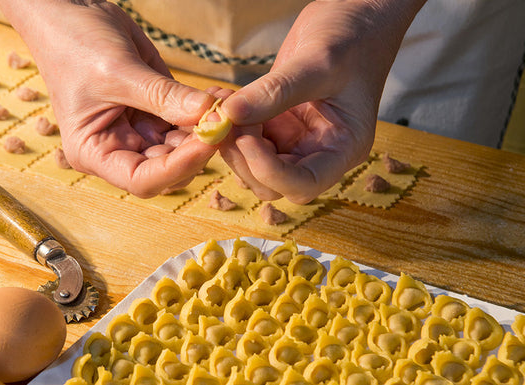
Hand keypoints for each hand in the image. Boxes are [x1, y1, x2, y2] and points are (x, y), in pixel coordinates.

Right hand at [0, 0, 216, 197]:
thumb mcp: (118, 71)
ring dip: (208, 129)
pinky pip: (187, 120)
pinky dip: (206, 111)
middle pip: (168, 168)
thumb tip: (209, 115)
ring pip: (183, 147)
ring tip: (229, 104)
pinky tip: (222, 95)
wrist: (69, 10)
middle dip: (198, 147)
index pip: (142, 180)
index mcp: (95, 152)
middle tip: (226, 120)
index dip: (177, 167)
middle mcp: (118, 148)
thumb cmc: (74, 44)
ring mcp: (139, 130)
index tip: (207, 141)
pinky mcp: (156, 109)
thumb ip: (163, 97)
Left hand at [219, 0, 425, 203]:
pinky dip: (229, 124)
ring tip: (223, 103)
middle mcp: (318, 150)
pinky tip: (223, 98)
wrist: (356, 13)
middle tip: (225, 118)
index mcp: (343, 148)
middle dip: (243, 156)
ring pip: (251, 163)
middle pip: (270, 182)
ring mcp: (295, 138)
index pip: (303, 184)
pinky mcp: (276, 122)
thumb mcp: (318, 62)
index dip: (269, 172)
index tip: (246, 139)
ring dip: (231, 141)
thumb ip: (275, 91)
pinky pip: (245, 136)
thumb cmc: (354, 37)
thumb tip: (230, 115)